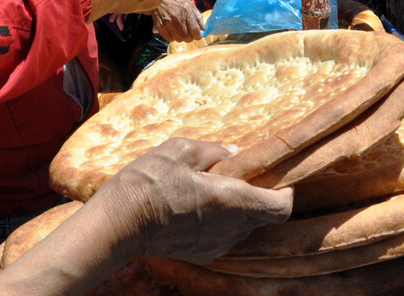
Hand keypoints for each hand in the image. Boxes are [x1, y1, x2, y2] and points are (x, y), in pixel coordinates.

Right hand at [103, 138, 292, 263]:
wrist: (117, 224)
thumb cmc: (148, 182)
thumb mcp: (179, 150)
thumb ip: (212, 150)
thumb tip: (232, 152)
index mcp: (231, 200)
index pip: (280, 208)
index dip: (285, 194)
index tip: (279, 180)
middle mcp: (229, 228)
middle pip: (263, 217)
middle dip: (261, 198)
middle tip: (246, 178)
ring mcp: (215, 245)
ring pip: (244, 229)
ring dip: (240, 211)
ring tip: (219, 190)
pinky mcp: (199, 254)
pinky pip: (224, 238)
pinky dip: (223, 223)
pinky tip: (201, 207)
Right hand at [149, 0, 203, 42]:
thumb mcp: (189, 4)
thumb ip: (197, 16)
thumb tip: (202, 28)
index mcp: (187, 12)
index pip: (195, 31)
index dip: (198, 36)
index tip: (197, 36)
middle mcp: (178, 19)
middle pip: (187, 38)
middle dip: (189, 37)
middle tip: (188, 34)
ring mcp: (168, 24)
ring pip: (178, 39)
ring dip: (180, 37)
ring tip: (179, 31)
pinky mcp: (161, 27)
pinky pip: (169, 39)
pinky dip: (172, 37)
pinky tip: (172, 31)